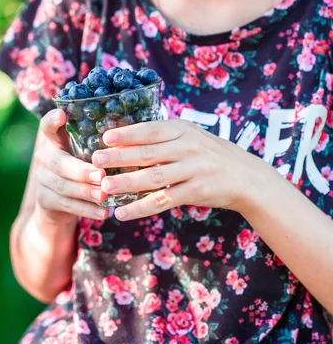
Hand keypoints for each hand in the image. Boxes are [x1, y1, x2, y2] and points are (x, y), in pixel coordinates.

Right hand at [35, 109, 109, 222]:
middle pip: (59, 163)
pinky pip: (67, 205)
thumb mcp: (83, 152)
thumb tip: (129, 136)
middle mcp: (44, 157)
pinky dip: (87, 210)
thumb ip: (96, 143)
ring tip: (105, 195)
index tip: (61, 114)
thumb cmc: (80, 168)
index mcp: (54, 141)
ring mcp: (42, 180)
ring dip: (86, 192)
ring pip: (64, 186)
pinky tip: (103, 212)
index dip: (52, 120)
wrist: (57, 203)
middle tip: (101, 175)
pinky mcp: (45, 200)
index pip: (47, 126)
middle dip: (81, 170)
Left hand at [92, 120, 270, 220]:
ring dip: (126, 184)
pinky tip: (123, 213)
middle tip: (96, 161)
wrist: (247, 177)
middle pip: (148, 153)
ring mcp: (193, 170)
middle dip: (119, 157)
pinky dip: (141, 208)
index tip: (105, 138)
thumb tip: (125, 138)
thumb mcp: (192, 136)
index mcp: (183, 129)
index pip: (150, 130)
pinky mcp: (196, 192)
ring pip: (154, 178)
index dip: (127, 134)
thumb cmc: (211, 154)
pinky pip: (163, 201)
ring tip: (104, 188)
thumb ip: (165, 137)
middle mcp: (188, 147)